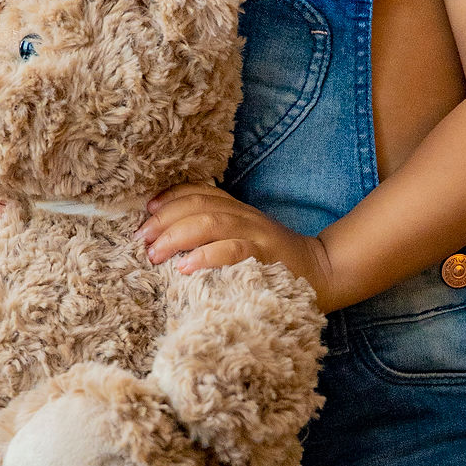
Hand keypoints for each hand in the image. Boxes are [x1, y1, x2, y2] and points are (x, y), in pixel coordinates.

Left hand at [141, 184, 331, 305]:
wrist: (323, 273)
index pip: (199, 192)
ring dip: (177, 236)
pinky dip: (206, 256)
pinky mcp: (266, 256)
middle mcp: (245, 216)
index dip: (170, 197)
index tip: (146, 212)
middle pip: (198, 206)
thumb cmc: (274, 263)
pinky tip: (185, 267)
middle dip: (164, 220)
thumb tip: (167, 243)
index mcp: (237, 210)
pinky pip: (234, 250)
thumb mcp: (242, 241)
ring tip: (155, 254)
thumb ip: (214, 236)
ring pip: (211, 222)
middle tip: (142, 241)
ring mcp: (257, 234)